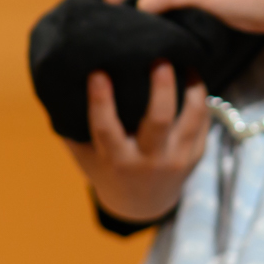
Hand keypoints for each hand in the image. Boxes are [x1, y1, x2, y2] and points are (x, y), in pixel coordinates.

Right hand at [66, 65, 208, 227]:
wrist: (141, 204)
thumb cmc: (105, 170)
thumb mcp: (85, 156)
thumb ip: (74, 126)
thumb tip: (59, 82)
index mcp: (116, 161)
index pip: (106, 128)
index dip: (100, 100)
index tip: (97, 72)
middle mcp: (148, 161)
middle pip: (160, 121)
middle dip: (161, 88)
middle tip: (159, 59)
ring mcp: (175, 160)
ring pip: (191, 120)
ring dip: (191, 89)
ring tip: (186, 63)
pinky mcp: (194, 156)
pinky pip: (203, 124)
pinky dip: (200, 99)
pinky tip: (193, 77)